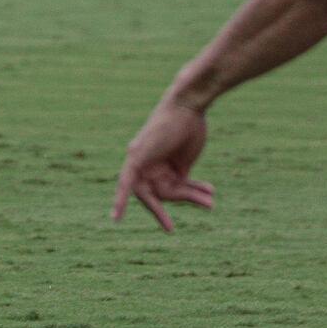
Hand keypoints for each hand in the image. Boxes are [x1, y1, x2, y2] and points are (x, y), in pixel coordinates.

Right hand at [112, 98, 216, 232]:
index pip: (131, 188)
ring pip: (177, 192)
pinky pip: (187, 186)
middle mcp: (149, 168)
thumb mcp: (147, 147)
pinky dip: (198, 190)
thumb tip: (123, 184)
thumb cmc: (165, 125)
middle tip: (204, 202)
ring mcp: (165, 168)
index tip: (116, 220)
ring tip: (211, 201)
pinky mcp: (181, 166)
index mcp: (136, 162)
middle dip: (183, 199)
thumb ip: (136, 167)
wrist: (187, 107)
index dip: (121, 203)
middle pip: (161, 195)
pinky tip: (209, 191)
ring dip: (194, 197)